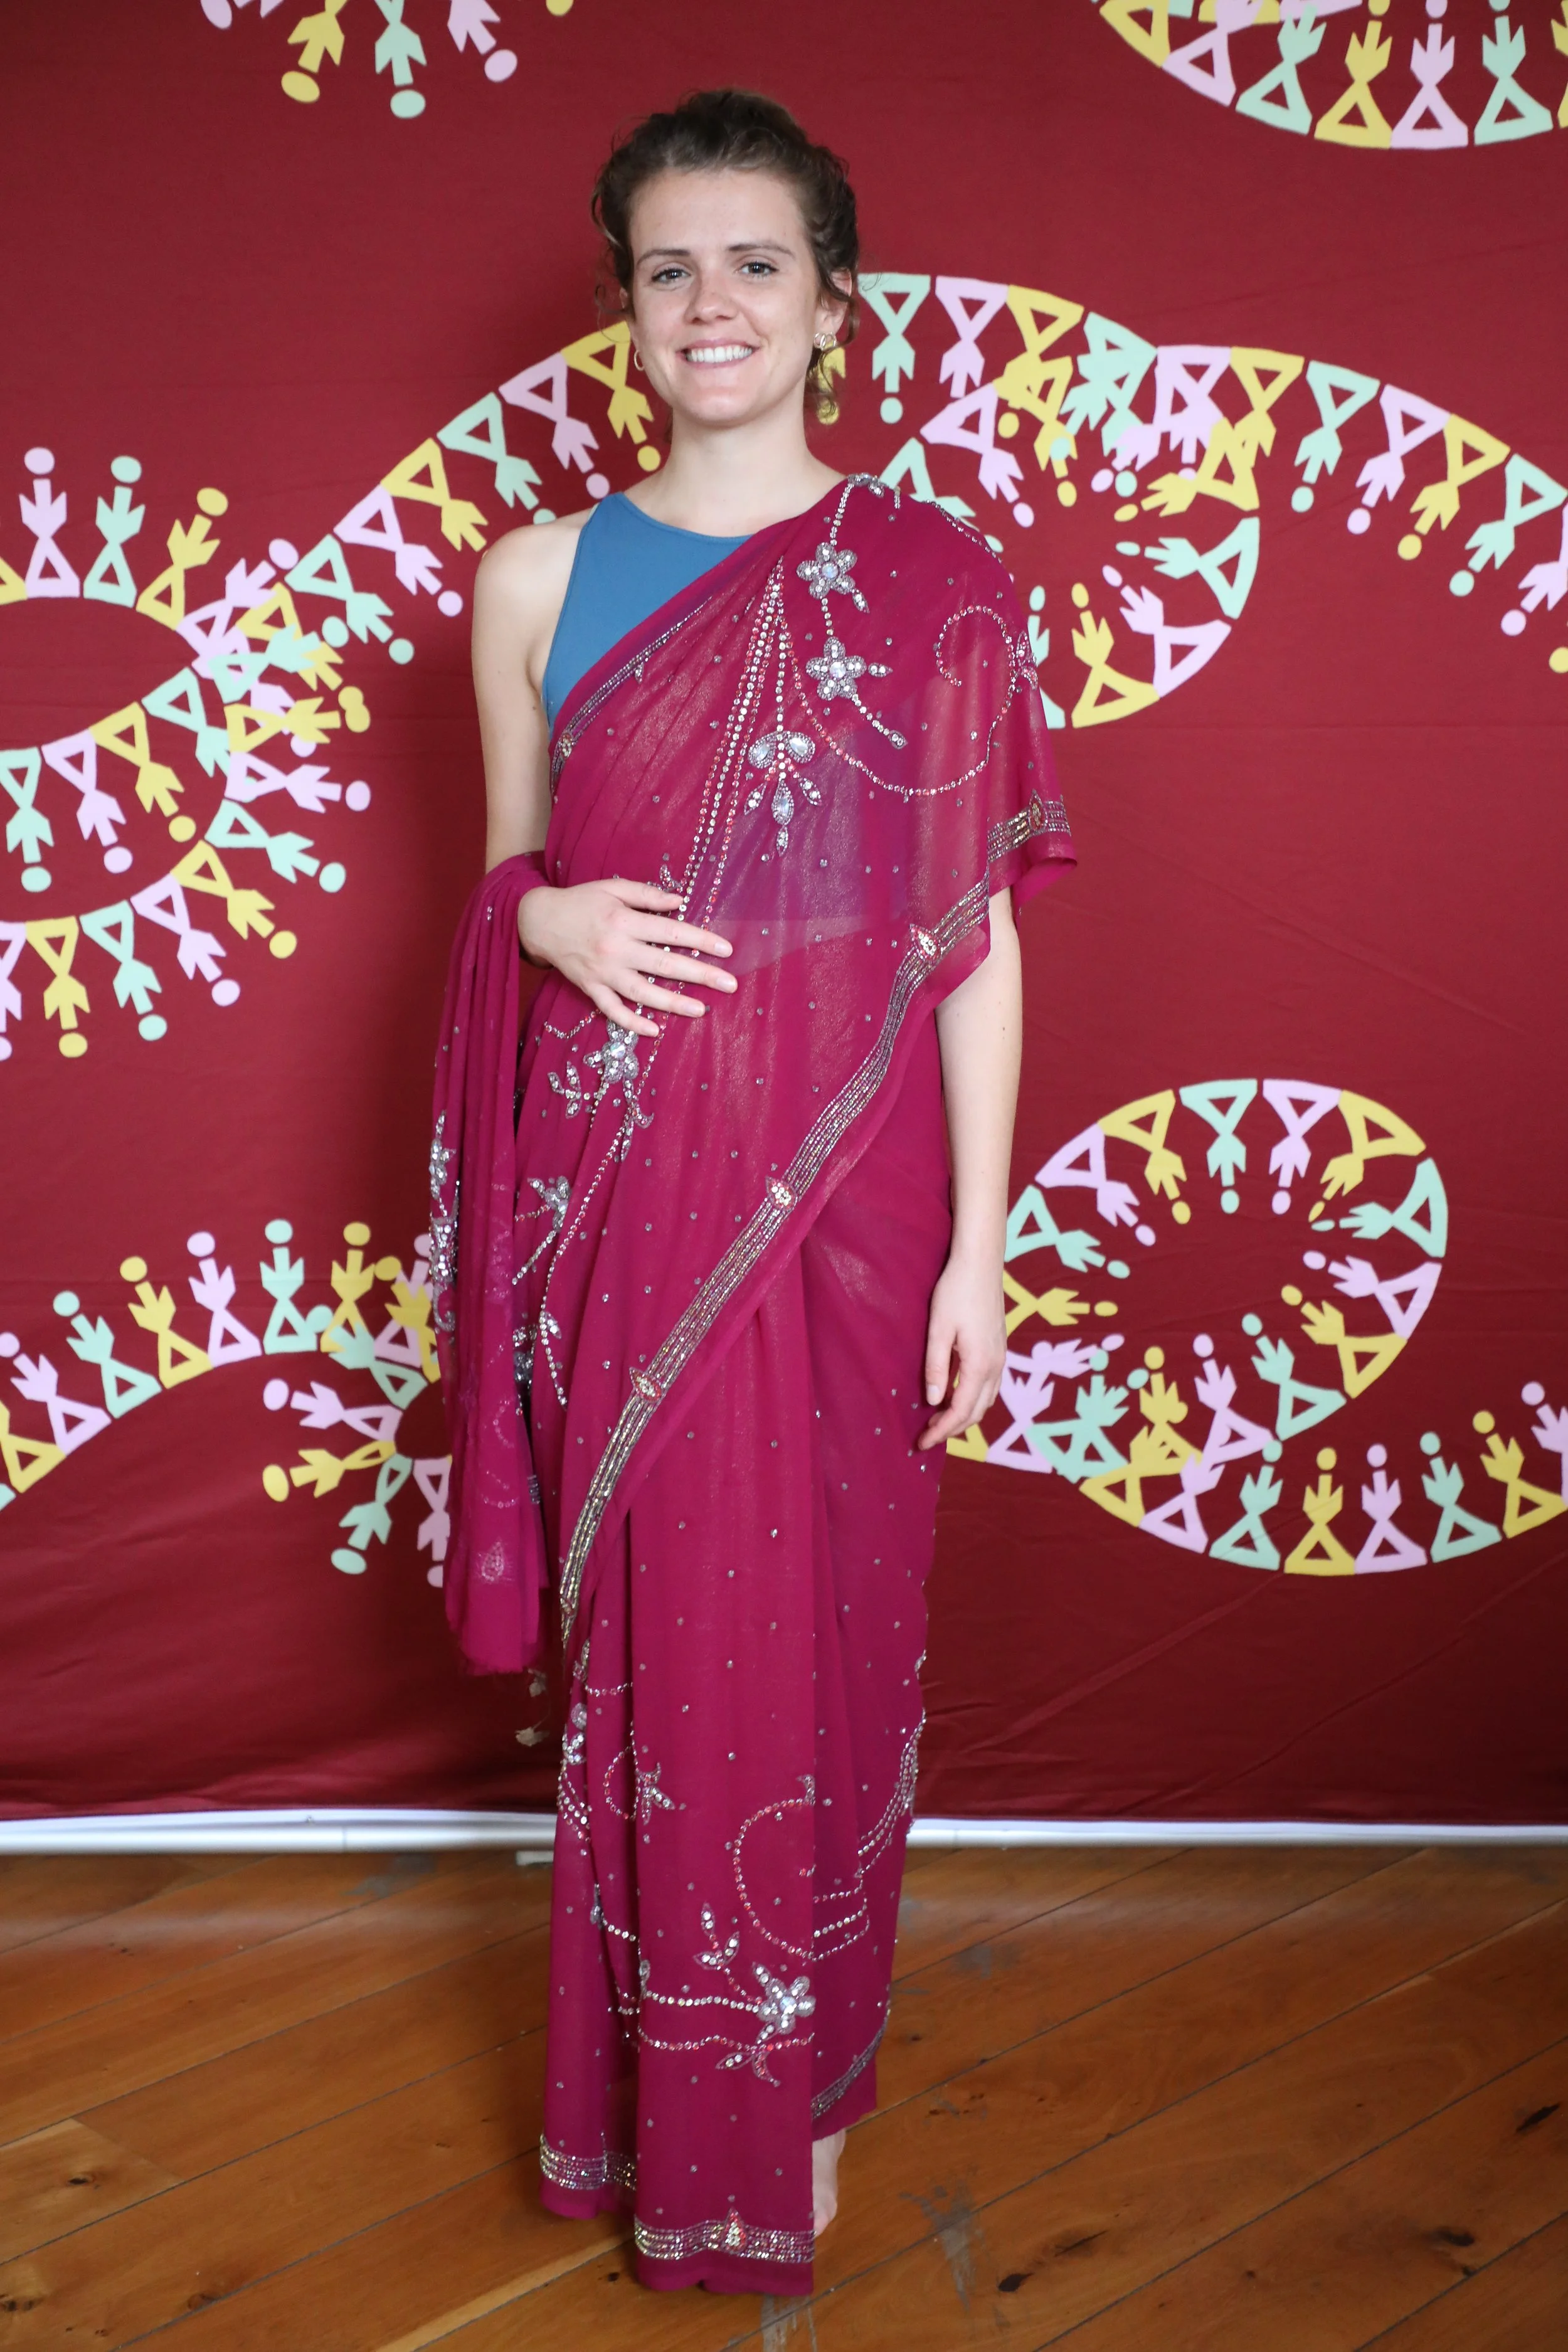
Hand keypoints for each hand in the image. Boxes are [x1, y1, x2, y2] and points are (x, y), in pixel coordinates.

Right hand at [519, 877, 736, 1039]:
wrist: (539, 921)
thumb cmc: (580, 901)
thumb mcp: (612, 888)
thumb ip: (647, 895)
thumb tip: (679, 902)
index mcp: (623, 920)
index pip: (671, 932)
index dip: (701, 940)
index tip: (727, 950)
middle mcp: (615, 949)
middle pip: (663, 964)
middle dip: (699, 975)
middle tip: (729, 985)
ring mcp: (602, 972)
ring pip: (642, 992)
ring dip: (672, 1003)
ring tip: (701, 1010)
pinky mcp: (590, 988)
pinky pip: (612, 1010)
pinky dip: (632, 1022)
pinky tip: (654, 1030)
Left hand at [917, 1250, 1005, 1451]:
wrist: (981, 1263)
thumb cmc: (956, 1292)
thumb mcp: (938, 1329)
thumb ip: (936, 1367)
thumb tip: (933, 1401)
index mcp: (979, 1365)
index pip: (960, 1411)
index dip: (941, 1431)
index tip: (921, 1443)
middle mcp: (995, 1366)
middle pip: (976, 1412)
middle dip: (952, 1429)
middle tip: (926, 1436)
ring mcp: (1000, 1358)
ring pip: (986, 1401)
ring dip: (964, 1415)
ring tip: (938, 1420)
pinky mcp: (999, 1349)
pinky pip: (989, 1386)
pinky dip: (973, 1400)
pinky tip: (955, 1394)